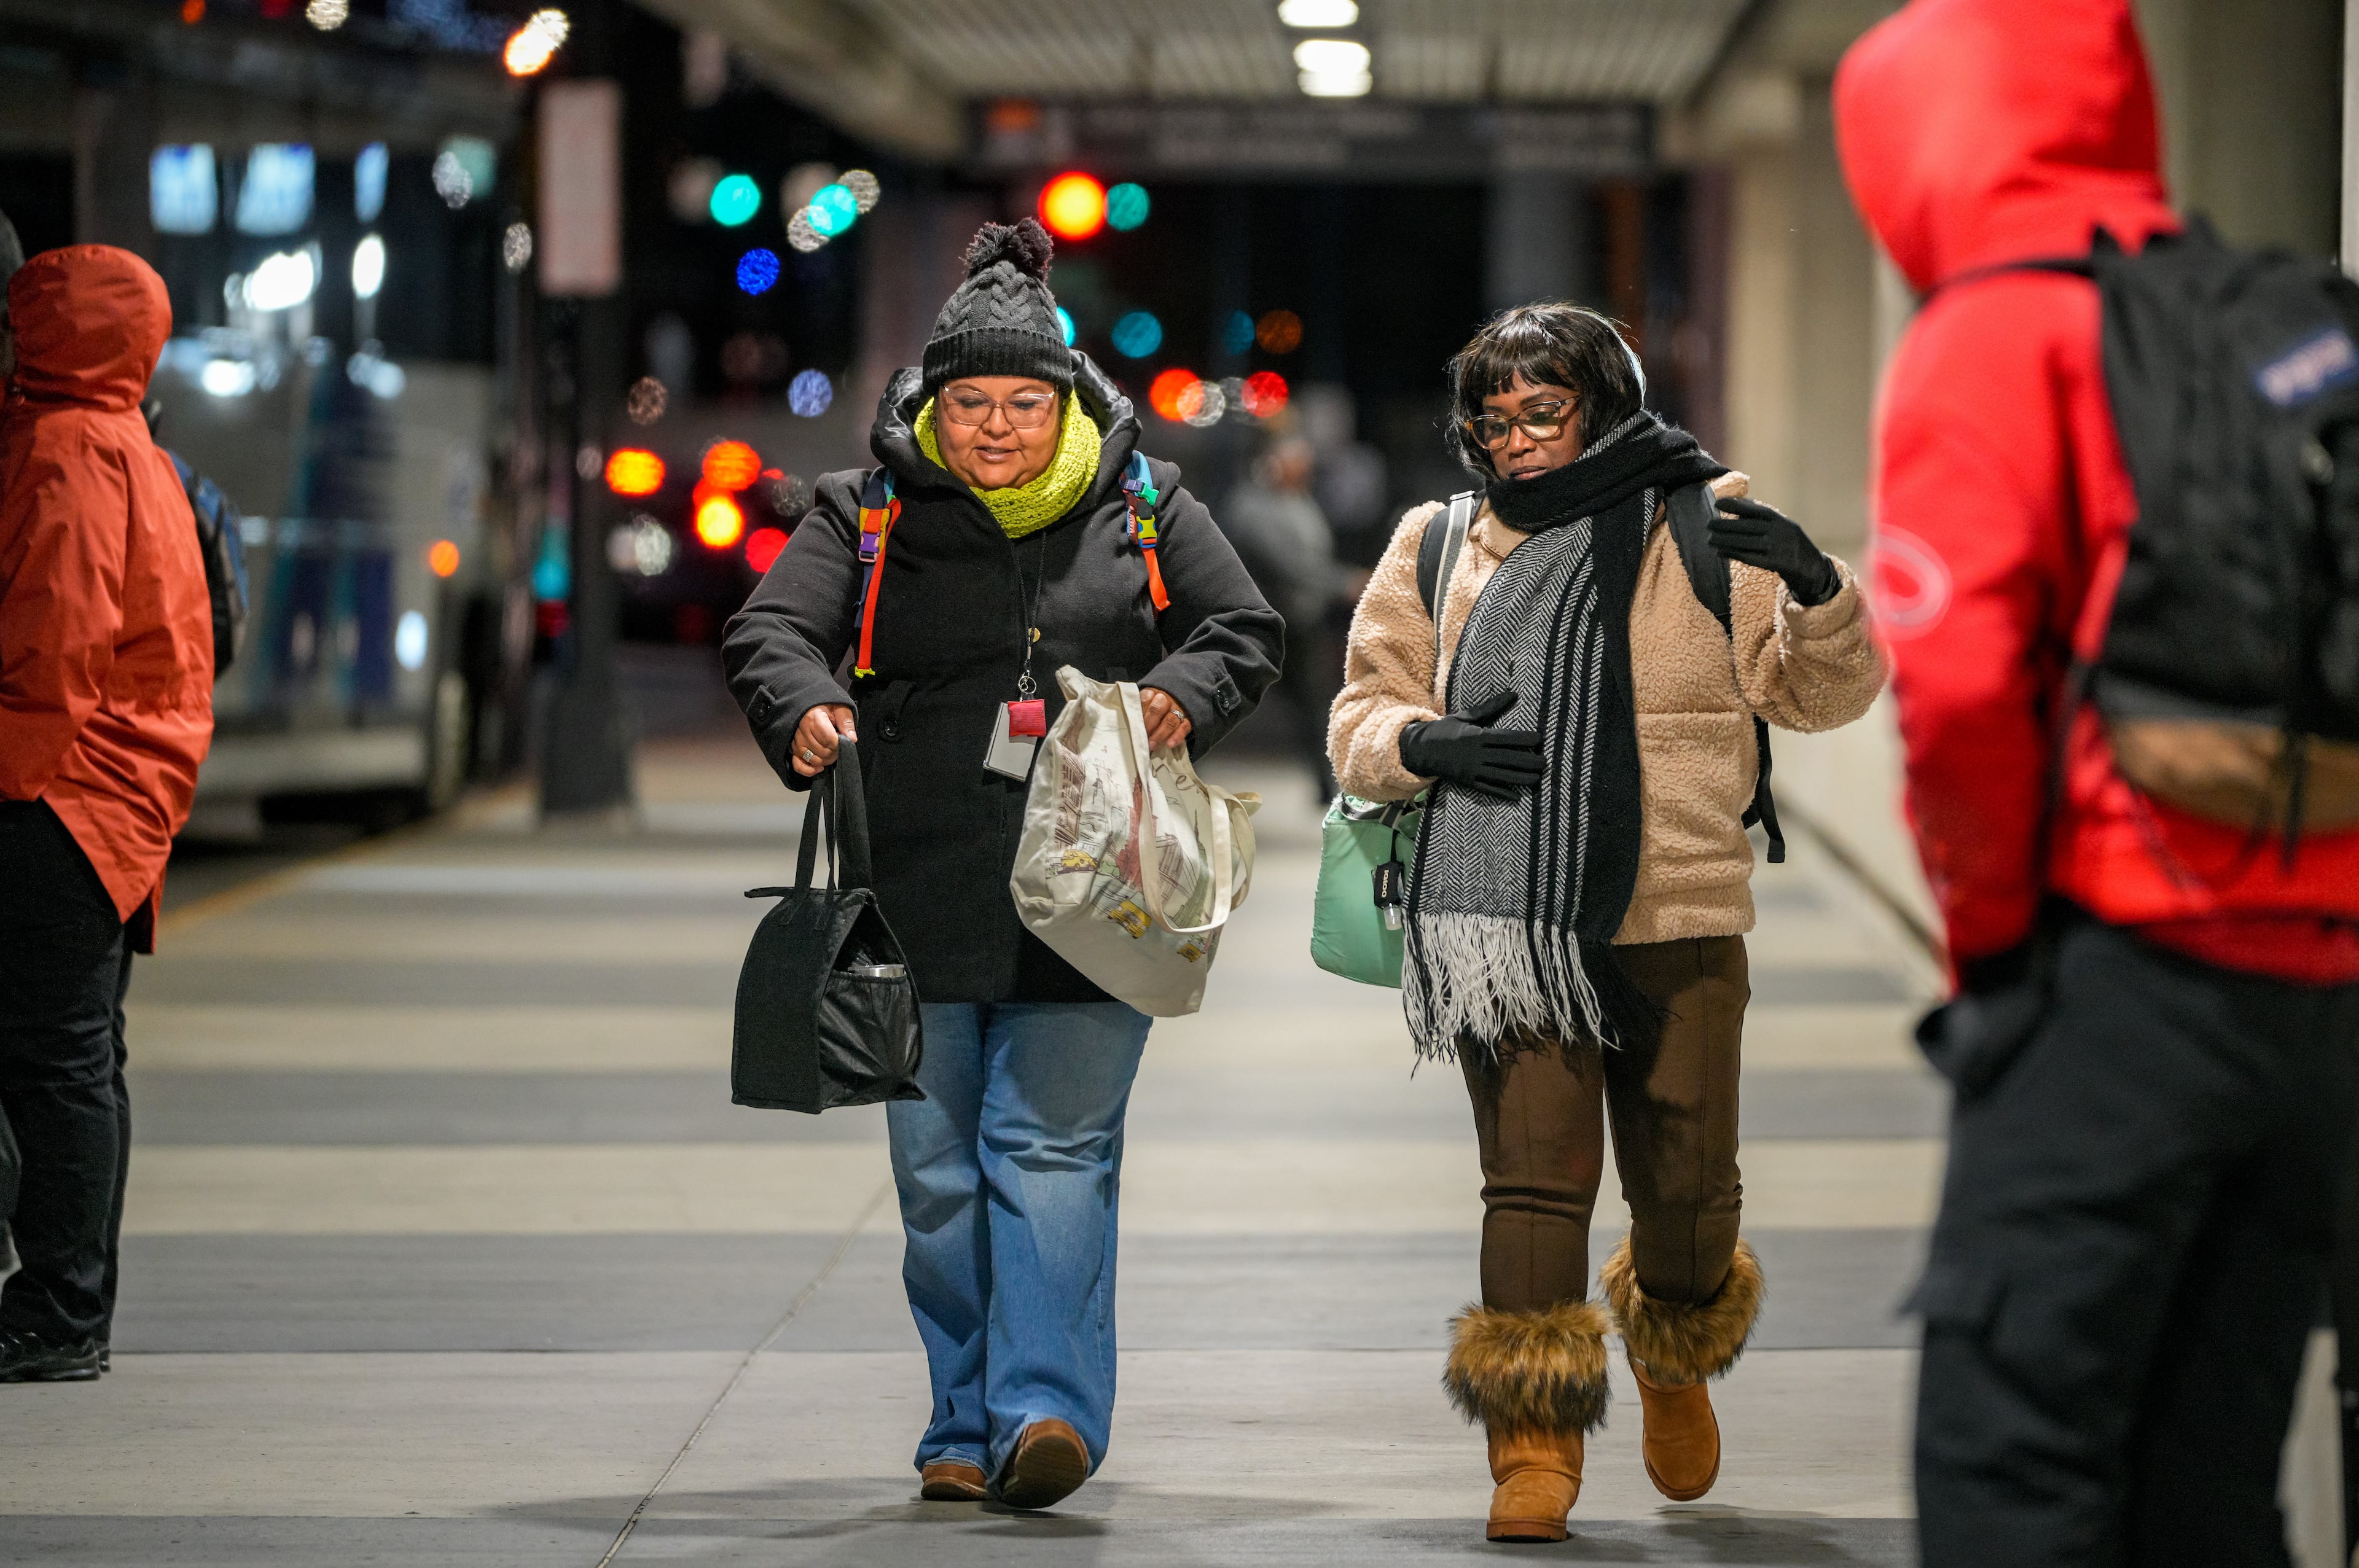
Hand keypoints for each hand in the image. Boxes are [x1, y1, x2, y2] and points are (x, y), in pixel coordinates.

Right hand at [791, 703, 856, 776]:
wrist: (811, 705)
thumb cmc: (827, 707)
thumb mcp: (840, 708)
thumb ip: (846, 722)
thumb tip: (852, 739)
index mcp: (814, 717)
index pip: (828, 739)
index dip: (838, 744)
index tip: (843, 742)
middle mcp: (802, 729)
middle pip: (821, 751)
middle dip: (834, 753)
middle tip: (839, 748)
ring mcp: (796, 740)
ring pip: (811, 758)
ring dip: (825, 761)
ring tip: (831, 753)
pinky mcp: (793, 748)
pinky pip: (797, 764)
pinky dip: (808, 770)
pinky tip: (818, 768)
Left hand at [1140, 687, 1192, 750]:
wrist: (1174, 705)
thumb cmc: (1152, 709)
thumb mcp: (1144, 705)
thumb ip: (1138, 713)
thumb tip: (1130, 728)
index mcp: (1152, 693)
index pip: (1146, 699)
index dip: (1141, 713)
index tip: (1134, 726)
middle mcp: (1166, 700)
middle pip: (1158, 709)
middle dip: (1149, 724)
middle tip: (1143, 737)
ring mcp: (1177, 710)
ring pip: (1170, 720)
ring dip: (1161, 733)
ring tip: (1152, 744)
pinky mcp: (1187, 720)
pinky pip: (1184, 727)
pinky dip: (1177, 736)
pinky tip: (1170, 744)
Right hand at [1398, 688, 1543, 798]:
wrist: (1419, 750)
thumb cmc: (1444, 730)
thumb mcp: (1465, 716)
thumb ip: (1490, 707)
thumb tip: (1513, 694)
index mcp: (1476, 736)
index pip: (1505, 738)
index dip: (1524, 739)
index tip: (1539, 739)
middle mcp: (1475, 754)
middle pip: (1507, 759)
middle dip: (1528, 761)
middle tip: (1545, 762)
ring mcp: (1471, 770)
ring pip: (1501, 776)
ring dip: (1521, 778)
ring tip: (1537, 778)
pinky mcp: (1468, 782)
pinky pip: (1488, 789)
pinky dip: (1503, 793)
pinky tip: (1518, 796)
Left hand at [1710, 497, 1840, 606]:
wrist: (1811, 565)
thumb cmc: (1790, 542)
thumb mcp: (1782, 525)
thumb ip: (1763, 517)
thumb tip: (1738, 507)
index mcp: (1779, 519)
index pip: (1755, 510)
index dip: (1736, 505)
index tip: (1718, 503)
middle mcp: (1778, 532)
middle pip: (1746, 527)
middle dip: (1725, 525)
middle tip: (1708, 523)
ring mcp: (1776, 548)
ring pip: (1745, 542)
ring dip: (1725, 540)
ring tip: (1709, 539)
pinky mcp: (1773, 563)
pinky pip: (1749, 558)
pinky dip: (1733, 554)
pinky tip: (1720, 552)